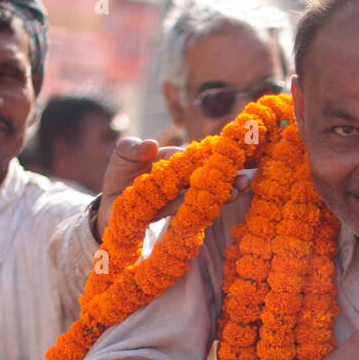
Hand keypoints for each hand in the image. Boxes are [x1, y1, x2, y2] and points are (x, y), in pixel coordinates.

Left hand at [97, 137, 251, 238]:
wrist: (112, 207)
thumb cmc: (120, 176)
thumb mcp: (122, 156)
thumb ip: (132, 148)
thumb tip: (152, 144)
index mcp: (176, 159)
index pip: (200, 154)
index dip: (217, 154)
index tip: (236, 152)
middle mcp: (183, 178)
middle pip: (209, 174)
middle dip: (228, 175)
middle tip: (246, 177)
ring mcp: (181, 197)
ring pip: (205, 194)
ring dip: (223, 193)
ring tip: (240, 191)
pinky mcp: (175, 215)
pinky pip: (192, 211)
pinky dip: (205, 209)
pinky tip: (219, 207)